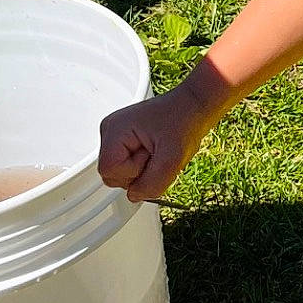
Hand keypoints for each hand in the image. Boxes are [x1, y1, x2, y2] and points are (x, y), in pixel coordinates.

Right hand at [98, 76, 221, 201]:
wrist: (194, 106)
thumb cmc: (184, 122)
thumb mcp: (172, 159)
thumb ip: (152, 184)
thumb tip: (135, 196)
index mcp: (115, 129)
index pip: (109, 172)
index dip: (133, 172)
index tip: (151, 155)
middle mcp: (110, 131)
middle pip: (112, 175)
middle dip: (139, 172)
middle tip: (158, 152)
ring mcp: (116, 136)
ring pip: (121, 173)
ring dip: (144, 169)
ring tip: (158, 150)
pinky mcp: (125, 141)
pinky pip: (129, 167)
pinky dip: (146, 165)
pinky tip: (157, 151)